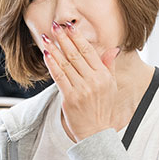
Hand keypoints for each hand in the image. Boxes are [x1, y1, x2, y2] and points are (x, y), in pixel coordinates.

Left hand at [43, 22, 120, 140]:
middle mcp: (93, 80)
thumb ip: (109, 66)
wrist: (96, 133)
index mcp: (104, 75)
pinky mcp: (70, 98)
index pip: (89, 51)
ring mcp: (81, 89)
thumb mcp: (111, 86)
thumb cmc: (103, 109)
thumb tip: (113, 49)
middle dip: (63, 39)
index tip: (69, 27)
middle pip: (75, 55)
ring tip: (45, 38)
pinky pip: (59, 77)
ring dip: (54, 49)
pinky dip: (52, 64)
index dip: (78, 38)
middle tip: (54, 26)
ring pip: (65, 64)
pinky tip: (46, 55)